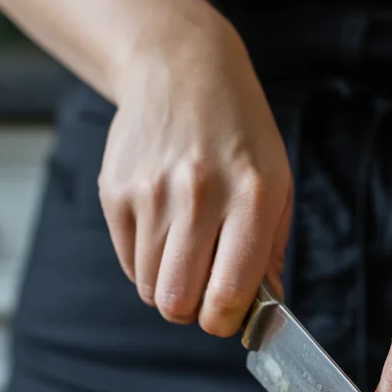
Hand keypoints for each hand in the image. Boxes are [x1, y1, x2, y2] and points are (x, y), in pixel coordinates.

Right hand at [98, 9, 291, 335]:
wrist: (180, 70)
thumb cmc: (238, 135)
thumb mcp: (276, 184)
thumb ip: (269, 251)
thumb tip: (263, 312)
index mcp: (250, 196)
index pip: (229, 290)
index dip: (225, 321)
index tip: (226, 318)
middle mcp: (198, 194)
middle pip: (178, 301)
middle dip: (191, 313)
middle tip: (202, 296)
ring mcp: (151, 192)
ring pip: (150, 288)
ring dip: (168, 287)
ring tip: (185, 255)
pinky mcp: (115, 191)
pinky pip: (128, 262)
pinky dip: (146, 262)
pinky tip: (163, 230)